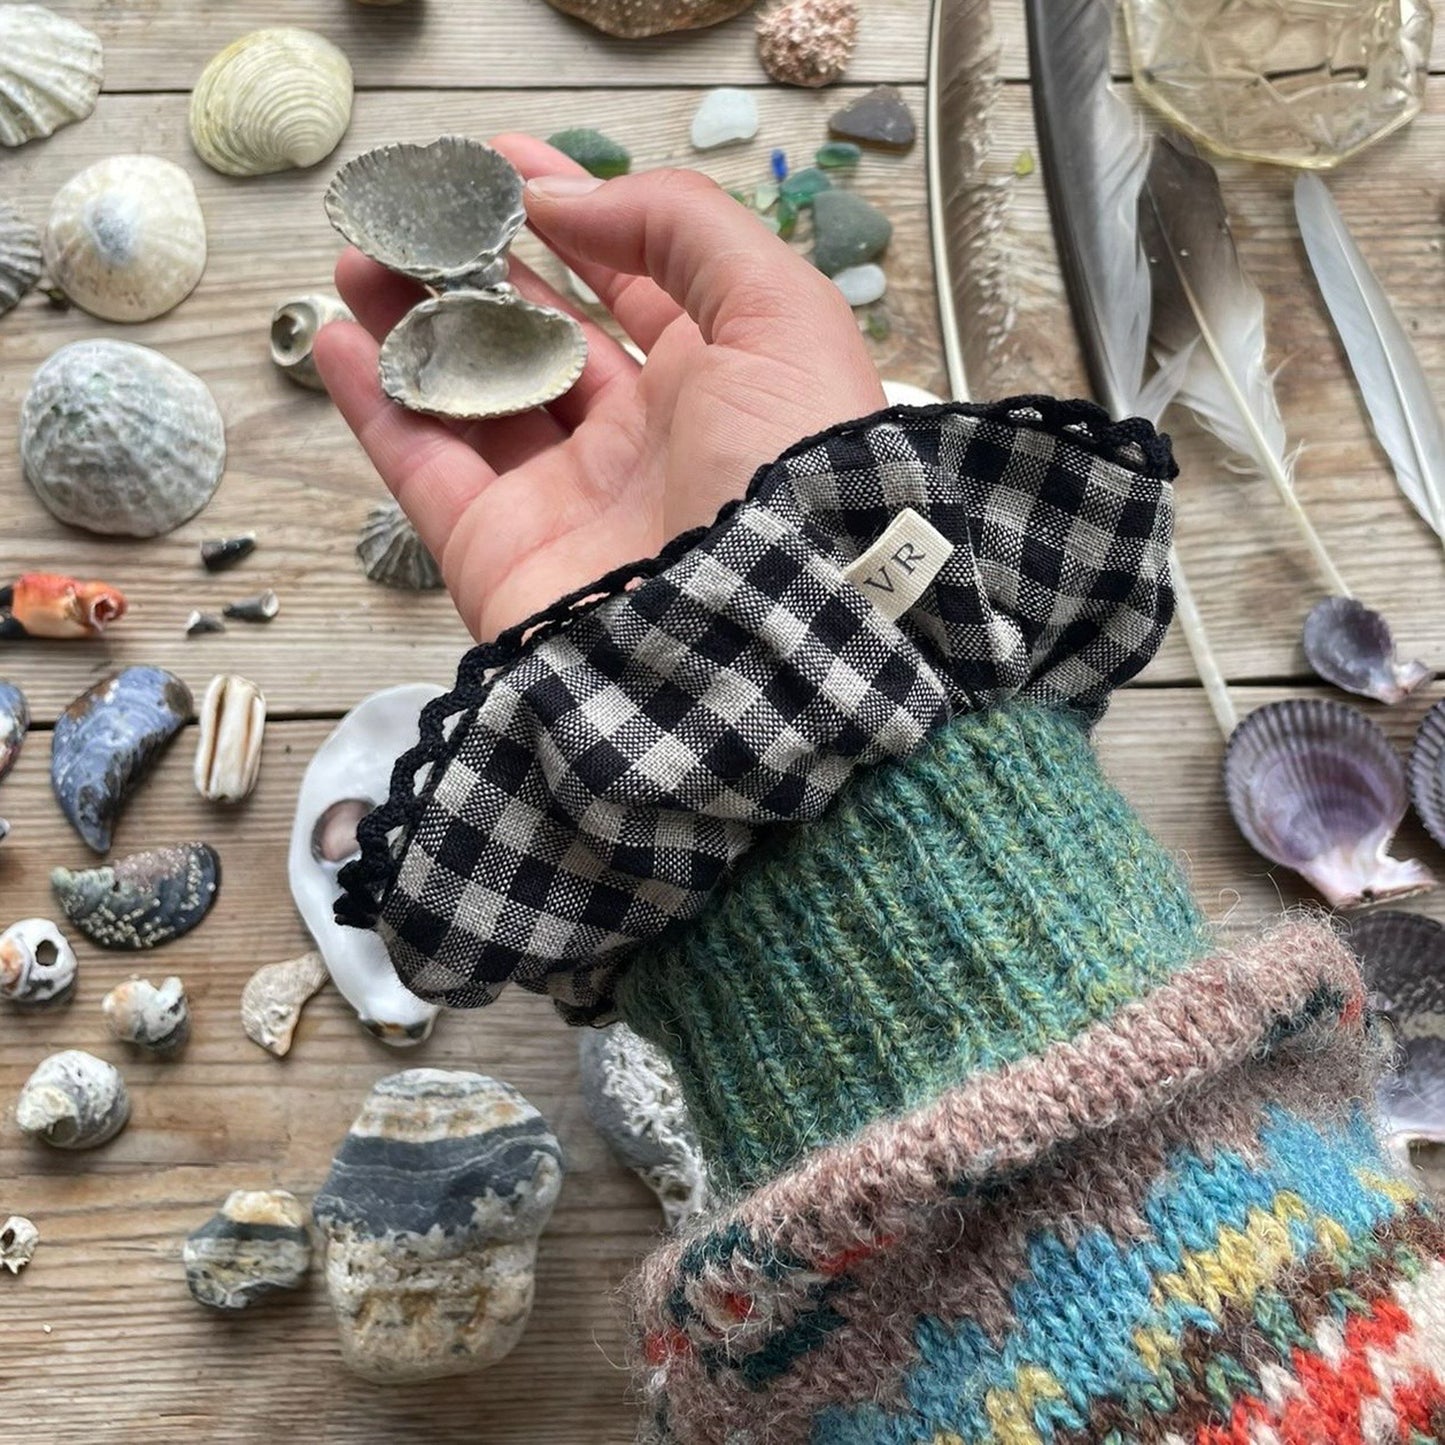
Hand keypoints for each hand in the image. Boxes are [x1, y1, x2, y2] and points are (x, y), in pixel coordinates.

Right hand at [314, 135, 886, 640]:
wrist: (755, 644)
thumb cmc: (789, 474)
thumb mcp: (781, 318)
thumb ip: (687, 231)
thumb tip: (570, 199)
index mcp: (712, 389)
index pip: (631, 286)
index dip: (574, 218)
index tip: (504, 160)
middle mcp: (635, 446)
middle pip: (538, 337)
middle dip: (477, 268)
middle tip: (415, 206)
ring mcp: (560, 502)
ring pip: (469, 394)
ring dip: (411, 322)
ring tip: (360, 252)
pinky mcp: (495, 552)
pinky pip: (421, 466)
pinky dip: (375, 403)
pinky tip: (335, 337)